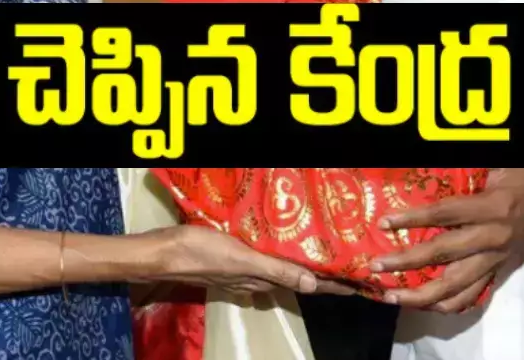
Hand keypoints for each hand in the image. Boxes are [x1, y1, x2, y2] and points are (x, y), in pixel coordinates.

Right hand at [142, 225, 356, 297]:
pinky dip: (281, 251)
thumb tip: (313, 283)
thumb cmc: (202, 252)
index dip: (334, 283)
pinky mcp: (233, 258)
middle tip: (349, 257)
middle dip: (324, 270)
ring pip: (283, 267)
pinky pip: (265, 257)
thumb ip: (276, 270)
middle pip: (299, 276)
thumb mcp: (242, 259)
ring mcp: (244, 269)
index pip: (308, 284)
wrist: (163, 252)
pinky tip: (283, 239)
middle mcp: (258, 278)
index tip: (360, 281)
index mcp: (263, 279)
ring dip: (304, 260)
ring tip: (326, 248)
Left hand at [369, 168, 523, 312]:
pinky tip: (429, 306)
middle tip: (377, 266)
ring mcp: (497, 257)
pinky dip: (451, 304)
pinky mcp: (500, 267)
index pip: (444, 214)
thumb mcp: (503, 162)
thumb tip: (430, 165)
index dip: (413, 218)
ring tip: (394, 296)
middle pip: (443, 255)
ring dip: (423, 295)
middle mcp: (493, 237)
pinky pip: (475, 294)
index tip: (385, 222)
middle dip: (407, 262)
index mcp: (492, 207)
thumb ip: (469, 168)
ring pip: (457, 285)